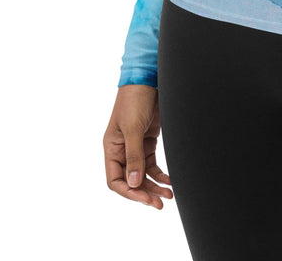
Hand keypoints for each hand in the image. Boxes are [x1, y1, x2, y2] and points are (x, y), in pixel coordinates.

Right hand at [103, 84, 173, 210]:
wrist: (148, 78)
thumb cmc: (135, 99)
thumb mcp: (133, 128)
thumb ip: (134, 156)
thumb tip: (133, 183)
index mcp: (111, 148)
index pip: (115, 180)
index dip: (129, 192)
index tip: (145, 198)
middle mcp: (121, 150)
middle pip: (131, 180)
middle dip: (145, 192)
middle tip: (160, 203)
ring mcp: (135, 146)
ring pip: (143, 174)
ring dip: (154, 185)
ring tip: (169, 195)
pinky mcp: (148, 140)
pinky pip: (152, 164)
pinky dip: (160, 174)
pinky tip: (169, 180)